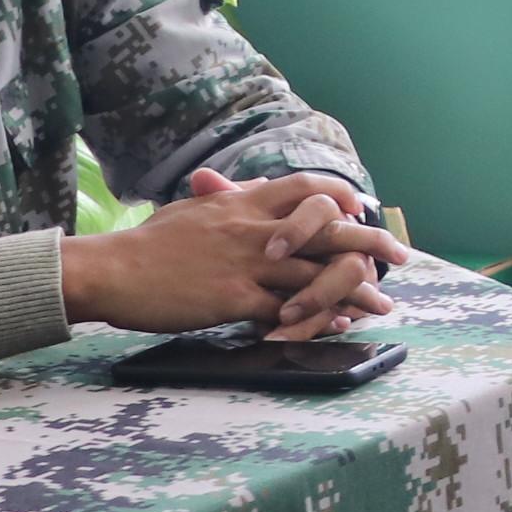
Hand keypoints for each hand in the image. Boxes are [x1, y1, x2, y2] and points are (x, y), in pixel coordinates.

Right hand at [64, 191, 406, 339]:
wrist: (111, 271)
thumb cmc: (147, 244)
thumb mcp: (192, 209)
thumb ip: (226, 199)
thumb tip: (247, 187)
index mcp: (244, 203)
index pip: (307, 187)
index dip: (343, 197)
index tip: (363, 211)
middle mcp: (253, 228)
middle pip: (327, 229)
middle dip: (370, 242)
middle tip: (400, 256)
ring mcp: (246, 263)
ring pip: (315, 273)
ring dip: (355, 289)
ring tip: (382, 303)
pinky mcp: (233, 298)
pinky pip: (287, 308)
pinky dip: (317, 316)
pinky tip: (338, 324)